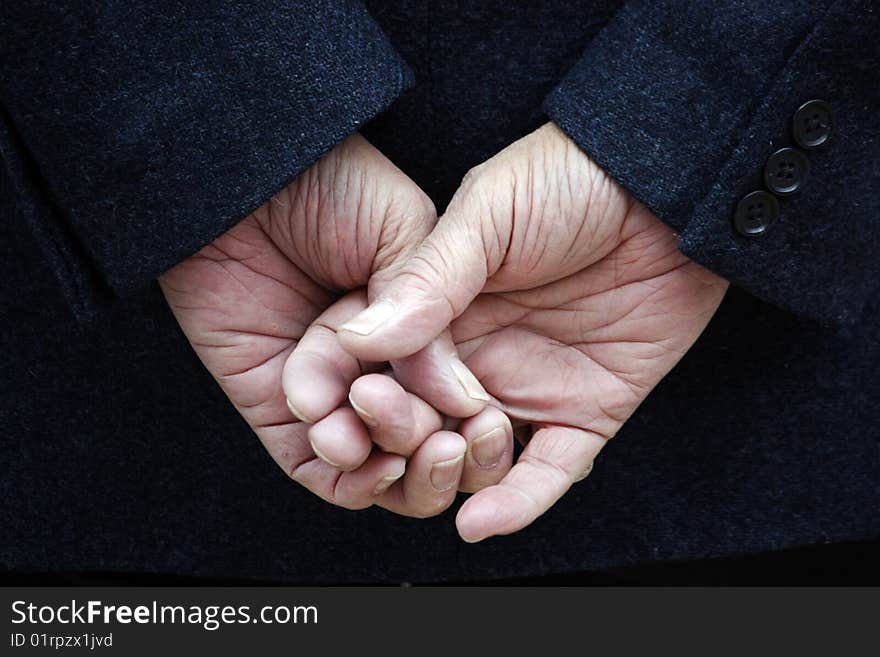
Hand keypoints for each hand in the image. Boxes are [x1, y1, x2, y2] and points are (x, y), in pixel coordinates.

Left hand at [159, 134, 497, 516]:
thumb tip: (467, 402)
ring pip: (379, 468)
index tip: (485, 424)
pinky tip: (352, 450)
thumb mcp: (406, 237)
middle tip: (438, 440)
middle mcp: (382, 370)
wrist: (245, 177)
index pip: (461, 403)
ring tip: (388, 448)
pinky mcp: (277, 412)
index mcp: (423, 332)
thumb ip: (433, 321)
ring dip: (391, 469)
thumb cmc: (333, 188)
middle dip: (434, 452)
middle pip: (425, 443)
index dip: (478, 425)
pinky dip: (347, 479)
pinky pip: (320, 472)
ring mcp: (332, 394)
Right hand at [338, 123, 728, 540]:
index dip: (353, 391)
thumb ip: (428, 276)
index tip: (330, 407)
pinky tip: (480, 522)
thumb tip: (358, 338)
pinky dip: (515, 503)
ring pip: (474, 460)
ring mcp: (530, 388)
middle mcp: (476, 356)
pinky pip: (547, 472)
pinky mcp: (586, 413)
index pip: (379, 366)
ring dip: (454, 472)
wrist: (669, 187)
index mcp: (439, 308)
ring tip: (452, 450)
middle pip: (418, 423)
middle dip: (396, 437)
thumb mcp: (489, 212)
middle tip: (390, 429)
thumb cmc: (570, 179)